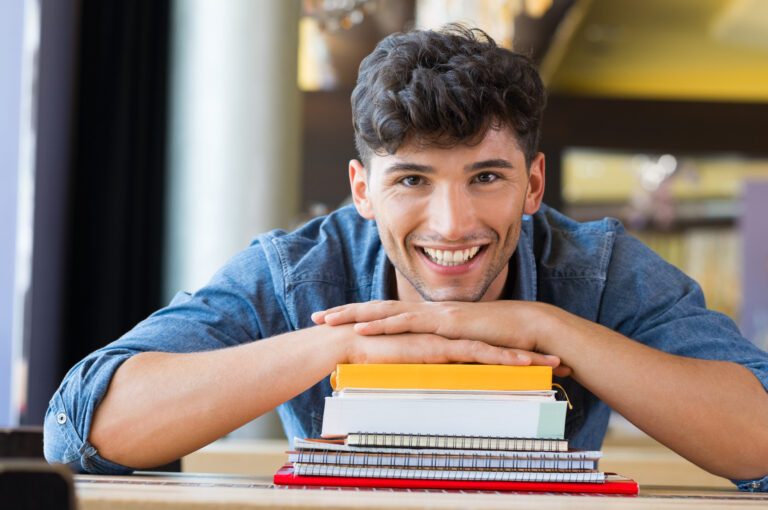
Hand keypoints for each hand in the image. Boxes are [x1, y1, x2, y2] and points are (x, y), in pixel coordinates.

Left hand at [313, 301, 570, 375]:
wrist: (530, 330)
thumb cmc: (502, 341)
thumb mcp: (466, 349)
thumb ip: (447, 353)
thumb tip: (432, 365)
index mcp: (430, 318)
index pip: (389, 316)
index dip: (361, 317)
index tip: (336, 321)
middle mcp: (428, 312)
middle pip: (379, 309)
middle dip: (346, 312)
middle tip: (317, 317)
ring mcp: (435, 315)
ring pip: (386, 312)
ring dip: (355, 315)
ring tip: (328, 320)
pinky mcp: (445, 323)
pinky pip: (408, 324)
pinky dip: (383, 325)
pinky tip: (361, 329)